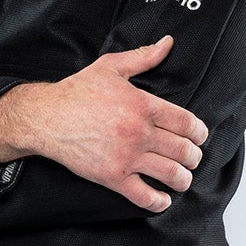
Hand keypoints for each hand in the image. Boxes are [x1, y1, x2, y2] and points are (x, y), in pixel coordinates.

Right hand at [0, 36, 206, 210]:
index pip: (187, 123)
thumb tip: (167, 43)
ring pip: (171, 175)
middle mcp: (139, 132)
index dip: (199, 133)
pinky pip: (145, 196)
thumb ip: (144, 57)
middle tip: (192, 159)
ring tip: (182, 179)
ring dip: (183, 180)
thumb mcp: (112, 67)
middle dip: (194, 157)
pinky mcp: (113, 177)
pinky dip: (159, 202)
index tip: (199, 137)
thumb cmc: (76, 92)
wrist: (46, 117)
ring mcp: (127, 157)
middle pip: (184, 151)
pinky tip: (163, 200)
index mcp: (144, 105)